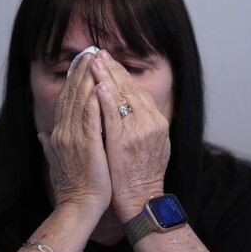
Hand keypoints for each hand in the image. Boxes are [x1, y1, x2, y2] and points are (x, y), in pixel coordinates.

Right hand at [38, 53, 111, 213]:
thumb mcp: (56, 162)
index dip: (72, 80)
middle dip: (80, 71)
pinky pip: (91, 118)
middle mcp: (63, 132)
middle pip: (71, 95)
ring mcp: (74, 138)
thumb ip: (49, 146)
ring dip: (88, 78)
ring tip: (96, 60)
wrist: (76, 207)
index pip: (65, 101)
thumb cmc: (71, 188)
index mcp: (58, 135)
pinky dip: (95, 100)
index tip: (80, 64)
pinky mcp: (87, 145)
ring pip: (81, 101)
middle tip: (90, 52)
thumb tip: (41, 135)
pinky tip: (100, 85)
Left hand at [91, 50, 170, 221]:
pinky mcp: (123, 142)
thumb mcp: (152, 145)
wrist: (140, 199)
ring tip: (94, 60)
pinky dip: (106, 98)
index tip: (108, 61)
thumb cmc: (142, 175)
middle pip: (129, 88)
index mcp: (155, 122)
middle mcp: (149, 123)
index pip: (136, 91)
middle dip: (112, 68)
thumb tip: (132, 108)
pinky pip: (113, 115)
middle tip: (98, 52)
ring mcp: (137, 132)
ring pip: (121, 97)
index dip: (121, 74)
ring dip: (106, 76)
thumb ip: (142, 125)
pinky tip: (98, 85)